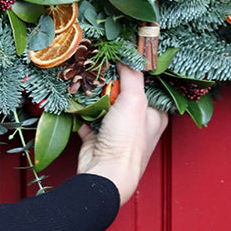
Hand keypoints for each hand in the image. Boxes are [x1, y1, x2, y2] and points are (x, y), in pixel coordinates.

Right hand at [76, 64, 166, 204]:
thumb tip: (126, 55)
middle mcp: (138, 124)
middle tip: (101, 65)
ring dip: (94, 94)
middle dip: (111, 81)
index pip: (150, 86)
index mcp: (154, 116)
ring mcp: (117, 132)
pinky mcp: (98, 138)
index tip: (124, 55)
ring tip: (86, 77)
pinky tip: (76, 97)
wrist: (103, 175)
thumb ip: (132, 75)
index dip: (137, 71)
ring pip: (105, 104)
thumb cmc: (126, 144)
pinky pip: (88, 117)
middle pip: (125, 93)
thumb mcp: (134, 101)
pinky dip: (81, 109)